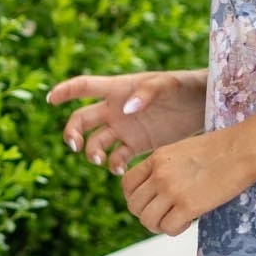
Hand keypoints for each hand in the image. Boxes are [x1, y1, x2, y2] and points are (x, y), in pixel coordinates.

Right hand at [44, 70, 205, 171]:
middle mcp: (115, 109)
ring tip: (100, 161)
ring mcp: (125, 129)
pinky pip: (116, 158)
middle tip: (76, 146)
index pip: (84, 87)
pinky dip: (113, 165)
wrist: (204, 106)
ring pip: (96, 142)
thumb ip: (146, 93)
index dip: (65, 91)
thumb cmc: (185, 86)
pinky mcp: (137, 146)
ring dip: (91, 152)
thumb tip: (125, 109)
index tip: (51, 99)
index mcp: (118, 89)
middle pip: (82, 120)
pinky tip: (121, 170)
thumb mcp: (168, 85)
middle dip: (72, 132)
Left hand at [121, 130, 255, 236]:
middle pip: (134, 205)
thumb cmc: (221, 149)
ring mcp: (172, 190)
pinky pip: (168, 228)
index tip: (149, 203)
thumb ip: (168, 167)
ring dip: (158, 226)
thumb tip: (161, 190)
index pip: (127, 184)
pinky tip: (188, 222)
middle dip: (146, 215)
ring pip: (147, 220)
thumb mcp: (183, 151)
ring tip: (174, 222)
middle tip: (163, 216)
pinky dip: (175, 230)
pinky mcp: (188, 206)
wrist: (242, 150)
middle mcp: (159, 174)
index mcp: (157, 158)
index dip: (134, 198)